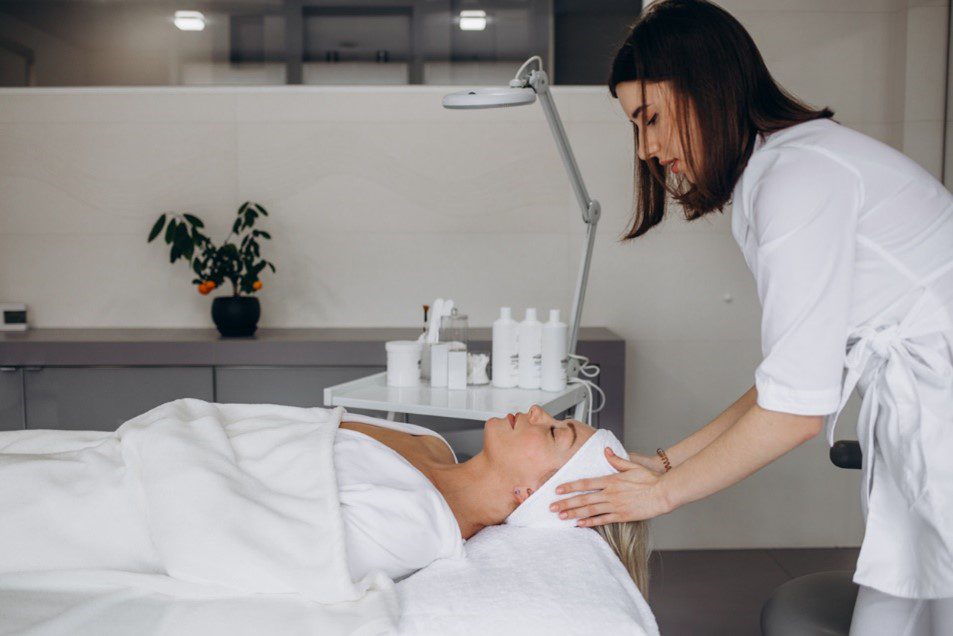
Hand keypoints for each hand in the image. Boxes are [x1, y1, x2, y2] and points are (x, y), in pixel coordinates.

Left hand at [549, 447, 670, 526]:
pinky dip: (590, 522)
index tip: (557, 489)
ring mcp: (615, 506)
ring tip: (561, 517)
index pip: (586, 483)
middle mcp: (610, 494)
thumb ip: (616, 460)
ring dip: (574, 514)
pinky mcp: (622, 516)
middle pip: (584, 499)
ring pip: (590, 511)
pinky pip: (603, 520)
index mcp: (611, 480)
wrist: (663, 493)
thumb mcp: (632, 465)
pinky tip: (579, 524)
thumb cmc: (650, 479)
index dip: (570, 486)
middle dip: (566, 503)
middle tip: (552, 507)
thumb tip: (605, 451)